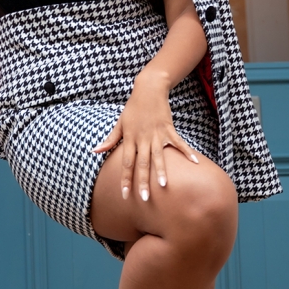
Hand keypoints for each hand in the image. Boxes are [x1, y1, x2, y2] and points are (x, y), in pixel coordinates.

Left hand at [93, 68, 198, 201]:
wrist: (148, 89)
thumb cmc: (133, 108)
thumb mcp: (119, 123)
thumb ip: (109, 140)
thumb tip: (94, 151)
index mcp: (130, 139)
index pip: (126, 163)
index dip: (125, 179)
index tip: (124, 194)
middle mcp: (143, 139)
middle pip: (142, 163)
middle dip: (143, 181)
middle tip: (144, 198)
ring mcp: (157, 134)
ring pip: (159, 156)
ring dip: (161, 171)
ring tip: (163, 185)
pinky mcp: (169, 129)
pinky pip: (179, 143)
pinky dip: (186, 152)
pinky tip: (194, 162)